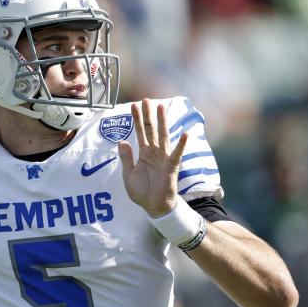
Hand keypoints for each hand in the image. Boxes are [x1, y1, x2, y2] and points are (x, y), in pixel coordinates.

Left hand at [118, 98, 187, 216]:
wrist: (154, 207)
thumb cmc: (142, 192)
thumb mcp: (128, 175)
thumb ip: (126, 158)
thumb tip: (122, 141)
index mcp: (144, 153)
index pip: (140, 132)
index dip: (136, 119)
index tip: (133, 106)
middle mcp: (154, 152)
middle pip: (151, 130)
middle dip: (148, 115)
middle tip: (146, 99)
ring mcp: (164, 158)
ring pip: (163, 136)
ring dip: (162, 122)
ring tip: (161, 108)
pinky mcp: (172, 167)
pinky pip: (177, 154)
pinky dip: (181, 145)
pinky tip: (185, 134)